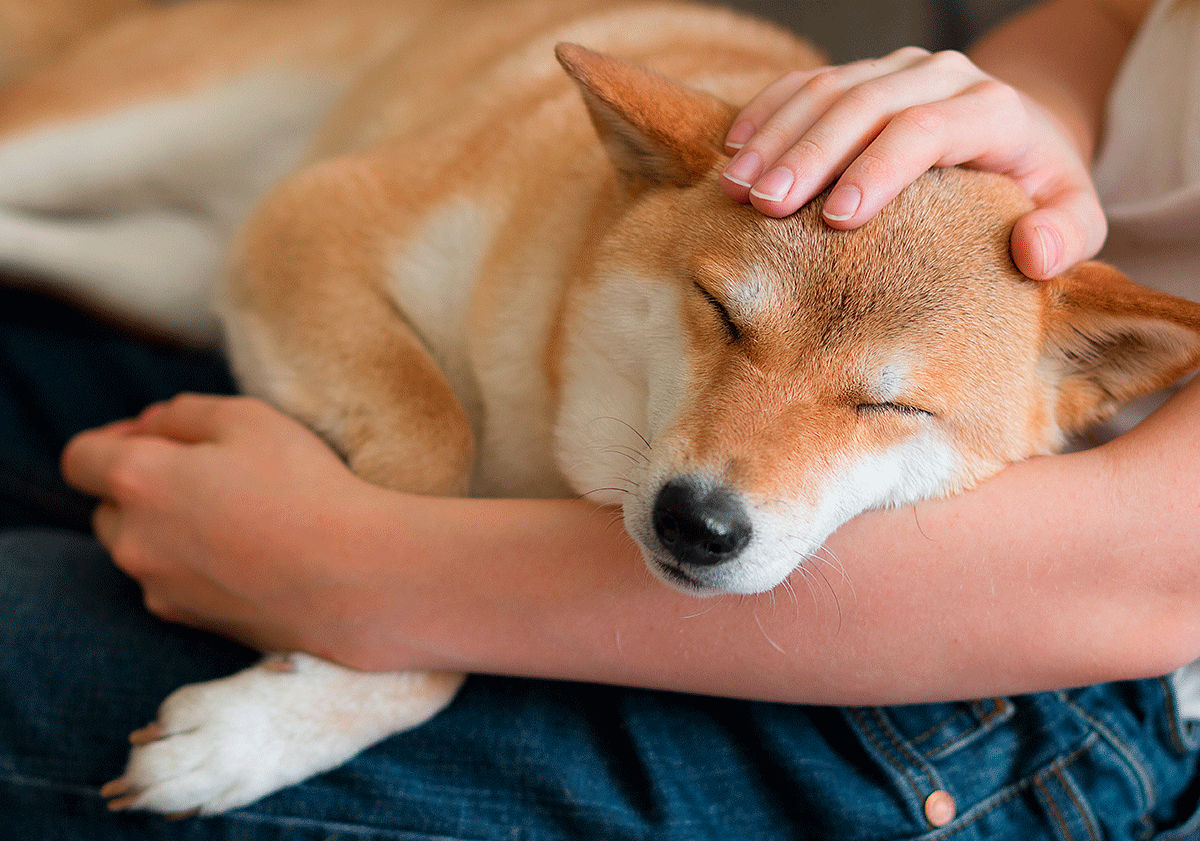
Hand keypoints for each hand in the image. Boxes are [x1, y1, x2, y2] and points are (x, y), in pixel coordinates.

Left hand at [60, 394, 386, 658]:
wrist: (354, 578)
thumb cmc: (304, 487)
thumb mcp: (249, 418)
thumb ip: (182, 413)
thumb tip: (152, 427)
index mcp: (137, 480)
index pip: (78, 458)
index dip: (110, 439)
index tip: (155, 437)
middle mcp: (132, 540)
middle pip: (107, 507)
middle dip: (140, 486)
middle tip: (207, 473)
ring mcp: (158, 588)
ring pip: (140, 548)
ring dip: (167, 528)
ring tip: (235, 516)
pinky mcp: (189, 621)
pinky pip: (171, 583)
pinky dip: (193, 565)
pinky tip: (248, 553)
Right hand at [720, 48, 1105, 278]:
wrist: (1021, 136)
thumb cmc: (1036, 191)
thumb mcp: (1074, 215)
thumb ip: (1068, 235)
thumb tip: (1033, 251)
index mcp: (993, 108)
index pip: (927, 128)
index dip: (879, 169)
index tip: (837, 219)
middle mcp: (942, 76)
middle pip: (867, 103)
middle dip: (810, 154)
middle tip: (765, 205)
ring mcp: (897, 71)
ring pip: (828, 88)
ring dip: (777, 136)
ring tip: (735, 185)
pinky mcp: (862, 74)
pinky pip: (805, 84)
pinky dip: (767, 113)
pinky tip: (735, 149)